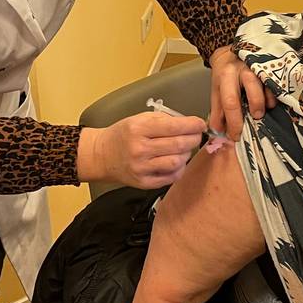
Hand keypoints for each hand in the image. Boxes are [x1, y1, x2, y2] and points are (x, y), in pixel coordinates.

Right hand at [76, 112, 204, 188]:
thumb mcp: (139, 119)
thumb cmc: (123, 135)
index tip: (200, 124)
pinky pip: (170, 177)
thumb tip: (189, 124)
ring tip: (184, 149)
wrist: (102, 155)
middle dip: (193, 139)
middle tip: (196, 135)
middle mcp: (139, 149)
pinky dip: (179, 169)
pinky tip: (175, 161)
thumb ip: (163, 120)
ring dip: (186, 154)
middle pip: (178, 145)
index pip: (173, 126)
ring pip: (177, 162)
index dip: (192, 125)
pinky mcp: (143, 183)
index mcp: (138, 129)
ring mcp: (141, 168)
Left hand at [209, 47, 273, 139]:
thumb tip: (218, 132)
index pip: (229, 102)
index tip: (236, 136)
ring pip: (263, 84)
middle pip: (250, 90)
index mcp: (225, 77)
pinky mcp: (269, 66)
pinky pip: (275, 82)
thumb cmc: (225, 74)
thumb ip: (217, 111)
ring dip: (263, 102)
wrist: (231, 52)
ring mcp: (256, 66)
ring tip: (261, 111)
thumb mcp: (217, 90)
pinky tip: (270, 101)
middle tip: (254, 120)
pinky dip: (273, 95)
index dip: (233, 123)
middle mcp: (240, 70)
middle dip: (252, 109)